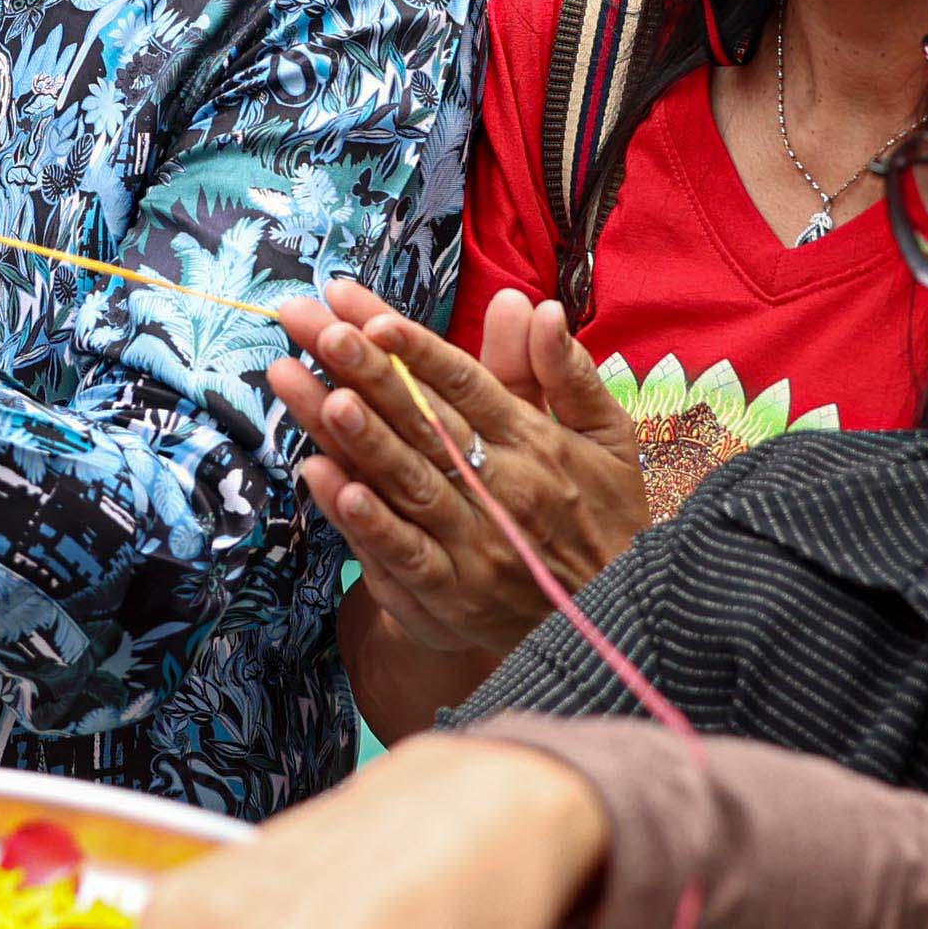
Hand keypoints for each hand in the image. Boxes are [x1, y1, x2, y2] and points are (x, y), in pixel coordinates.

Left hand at [266, 284, 650, 673]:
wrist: (614, 621)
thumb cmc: (605, 518)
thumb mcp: (608, 437)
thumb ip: (568, 372)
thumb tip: (540, 307)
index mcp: (533, 440)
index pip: (463, 381)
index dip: (414, 346)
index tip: (365, 311)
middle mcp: (501, 485)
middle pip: (423, 420)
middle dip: (365, 370)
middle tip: (313, 326)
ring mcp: (474, 540)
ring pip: (406, 479)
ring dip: (360, 436)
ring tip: (319, 392)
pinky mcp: (454, 593)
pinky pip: (404, 552)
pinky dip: (367, 520)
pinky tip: (327, 481)